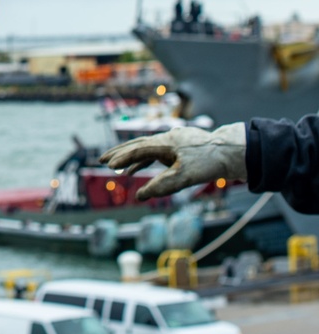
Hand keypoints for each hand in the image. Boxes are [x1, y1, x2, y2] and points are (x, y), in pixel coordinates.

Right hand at [101, 122, 246, 199]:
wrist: (233, 152)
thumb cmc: (209, 162)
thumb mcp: (185, 177)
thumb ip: (161, 186)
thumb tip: (140, 196)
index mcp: (166, 142)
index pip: (138, 149)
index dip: (122, 157)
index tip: (107, 164)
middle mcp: (167, 138)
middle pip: (138, 144)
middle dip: (120, 153)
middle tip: (101, 159)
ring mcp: (174, 141)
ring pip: (147, 148)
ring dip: (132, 158)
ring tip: (117, 169)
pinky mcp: (181, 147)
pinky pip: (158, 152)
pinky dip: (147, 160)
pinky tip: (141, 169)